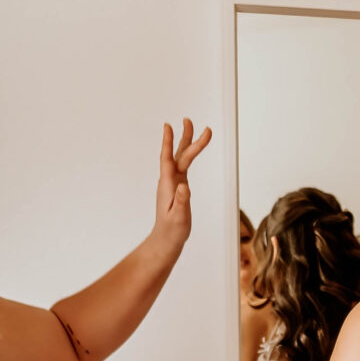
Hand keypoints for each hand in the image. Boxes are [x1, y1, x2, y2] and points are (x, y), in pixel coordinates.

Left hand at [149, 118, 213, 264]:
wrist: (167, 240)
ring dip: (187, 143)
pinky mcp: (178, 186)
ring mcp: (174, 183)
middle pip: (178, 155)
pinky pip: (183, 165)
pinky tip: (191, 149)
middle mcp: (170, 181)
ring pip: (181, 158)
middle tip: (189, 120)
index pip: (167, 159)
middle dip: (185, 138)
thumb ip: (180, 202)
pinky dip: (188, 154)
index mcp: (167, 186)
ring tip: (193, 128)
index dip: (167, 142)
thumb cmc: (172, 230)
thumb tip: (184, 187)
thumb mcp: (178, 218)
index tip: (168, 126)